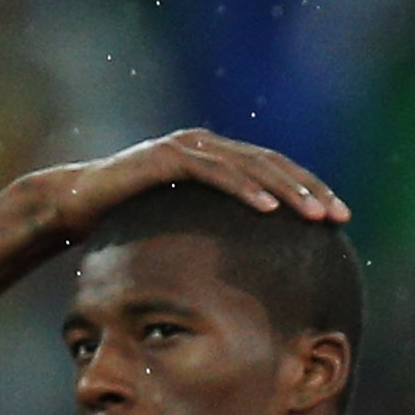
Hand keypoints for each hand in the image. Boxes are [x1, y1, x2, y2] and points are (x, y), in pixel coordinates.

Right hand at [14, 131, 344, 242]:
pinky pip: (214, 172)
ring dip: (287, 190)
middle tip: (339, 216)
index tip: (339, 218)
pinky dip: (245, 189)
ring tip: (314, 214)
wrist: (74, 204)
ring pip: (249, 165)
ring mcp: (185, 147)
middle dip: (309, 189)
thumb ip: (215, 232)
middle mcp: (205, 145)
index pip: (273, 171)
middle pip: (271, 164)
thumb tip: (250, 269)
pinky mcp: (165, 157)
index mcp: (215, 158)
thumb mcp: (183, 227)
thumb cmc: (128, 220)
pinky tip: (269, 208)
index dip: (308, 189)